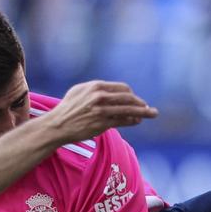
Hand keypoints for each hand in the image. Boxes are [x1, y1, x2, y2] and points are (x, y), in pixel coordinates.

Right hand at [44, 80, 158, 141]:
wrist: (58, 125)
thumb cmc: (68, 108)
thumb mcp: (80, 91)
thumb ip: (97, 89)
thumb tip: (113, 92)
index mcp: (96, 86)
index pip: (123, 89)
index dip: (132, 95)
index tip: (136, 100)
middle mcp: (100, 97)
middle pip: (129, 98)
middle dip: (141, 103)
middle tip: (148, 108)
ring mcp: (102, 110)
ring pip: (129, 110)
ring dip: (143, 112)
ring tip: (152, 114)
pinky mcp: (102, 124)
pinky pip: (123, 121)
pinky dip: (133, 121)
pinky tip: (137, 121)